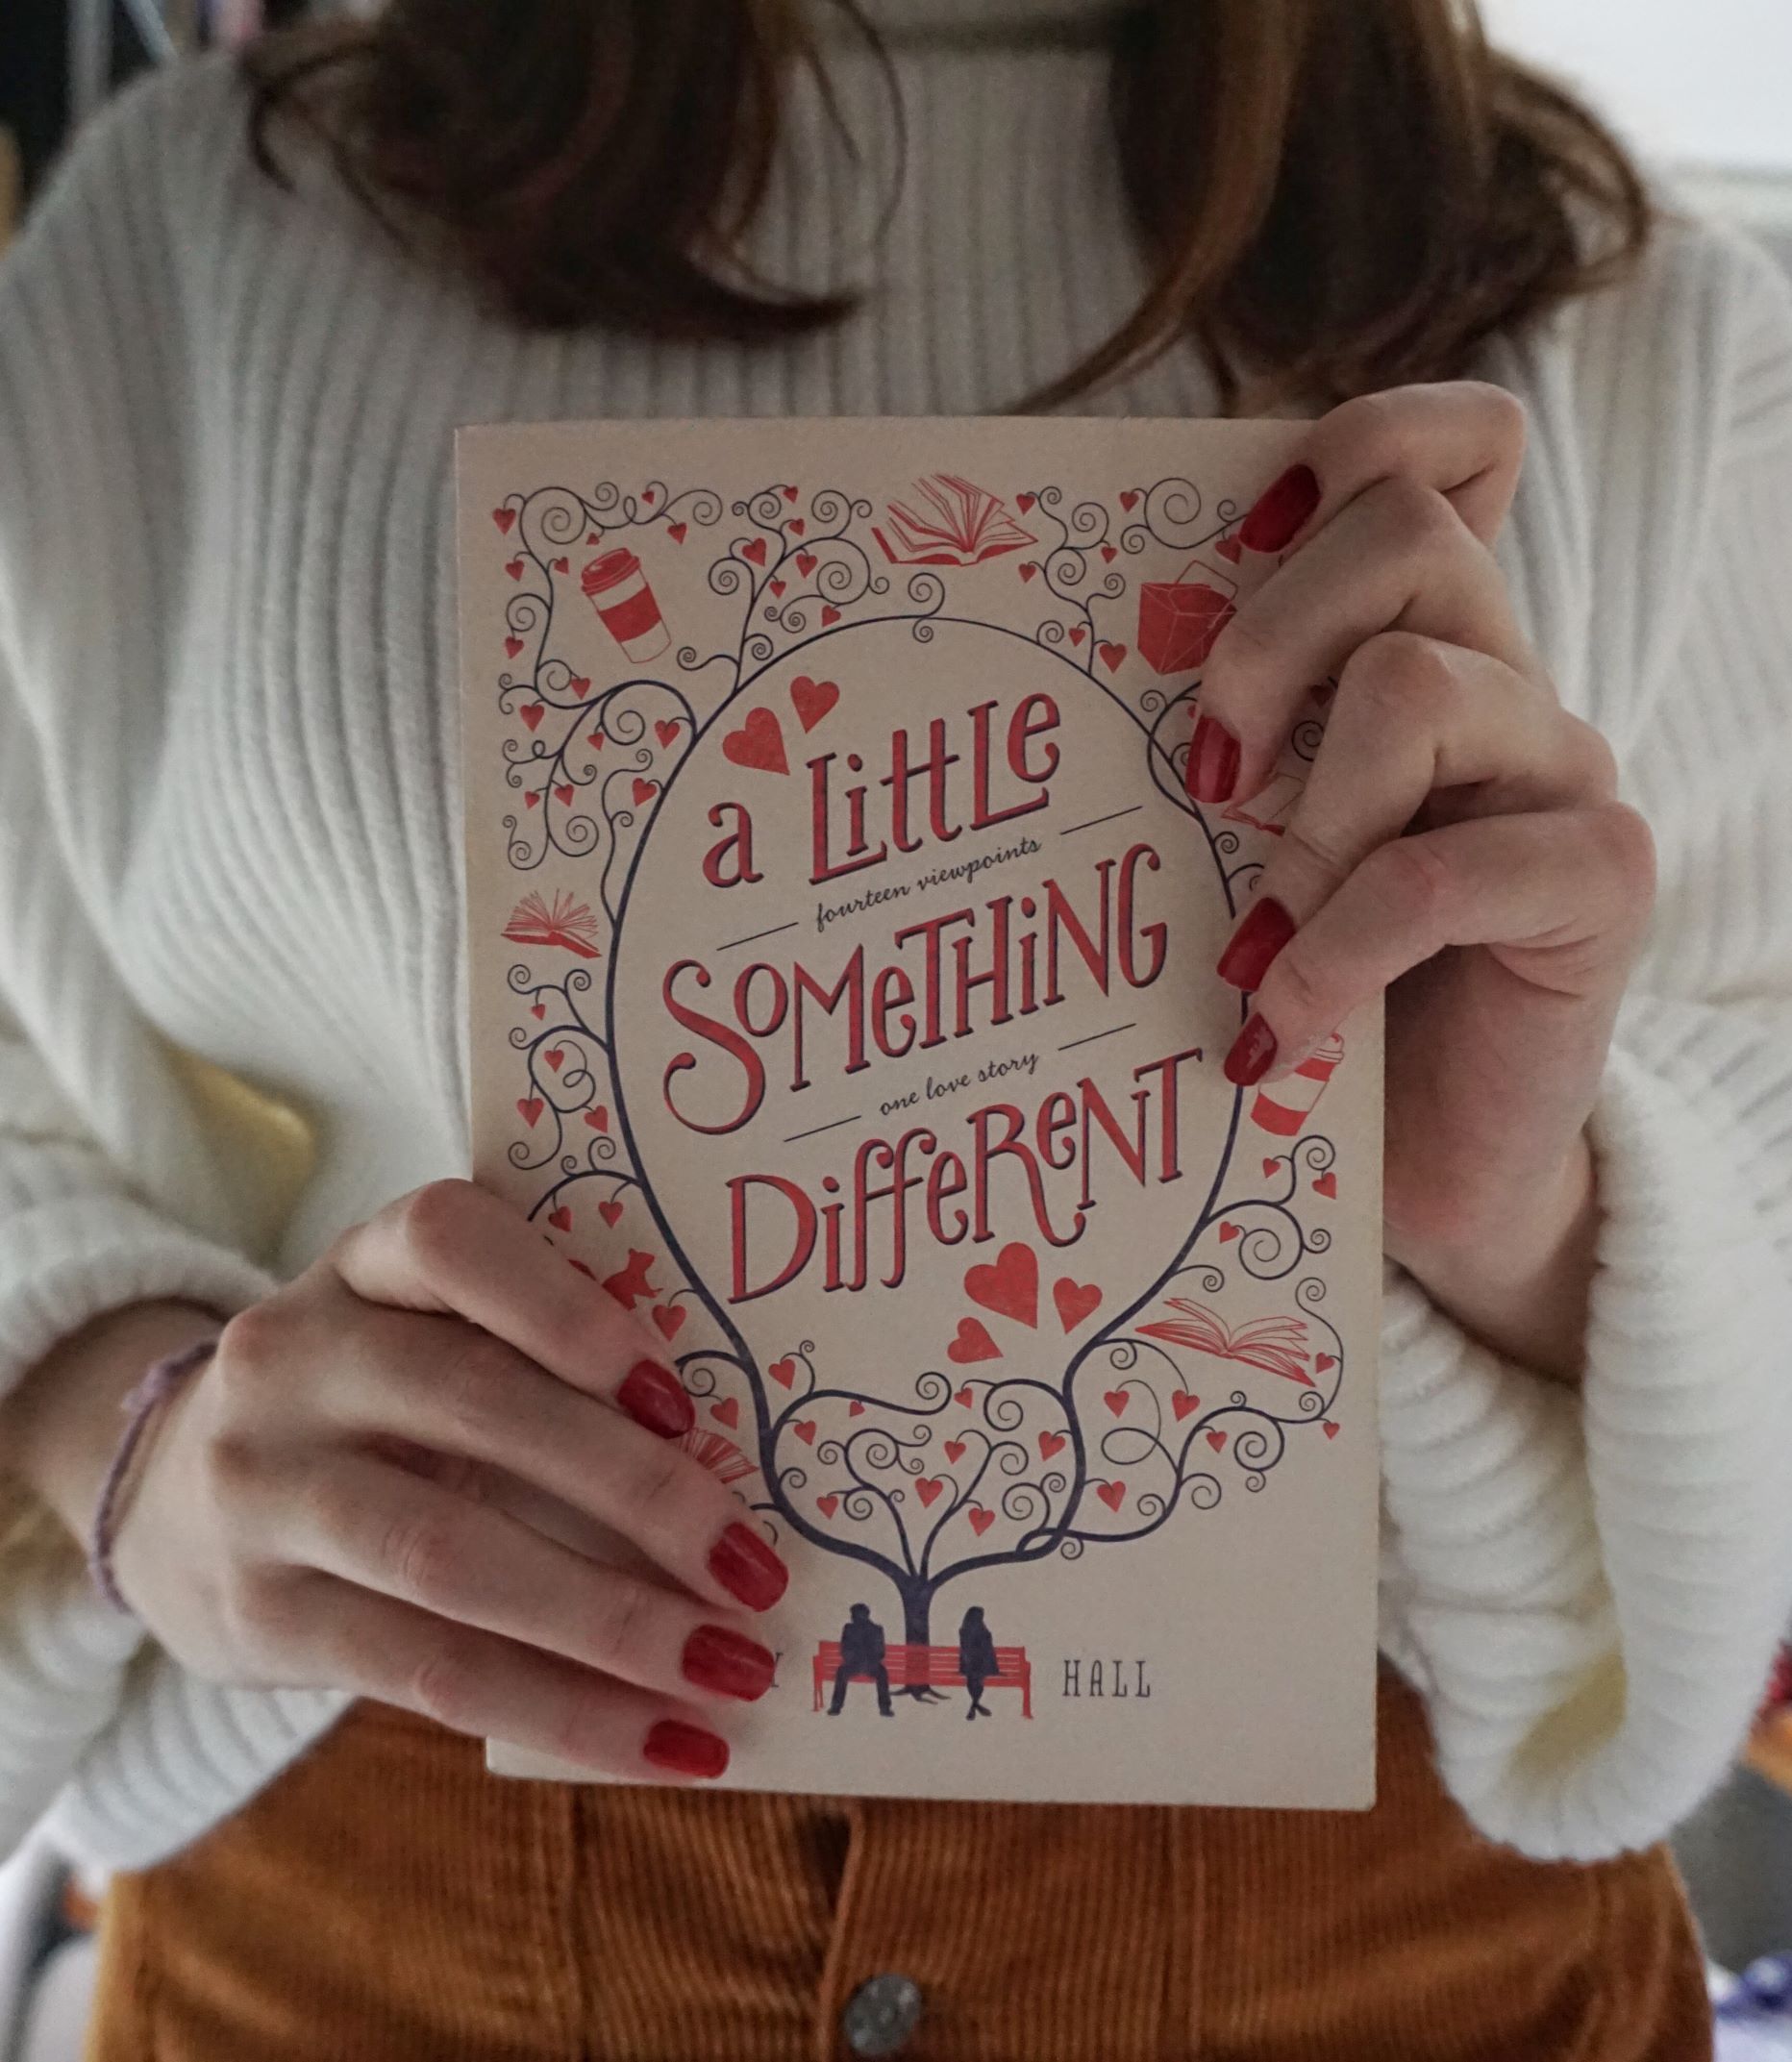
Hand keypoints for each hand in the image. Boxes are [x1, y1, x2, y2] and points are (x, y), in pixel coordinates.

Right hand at [105, 1180, 789, 1781]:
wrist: (170, 1502)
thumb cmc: (376, 1405)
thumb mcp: (423, 1337)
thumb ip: (537, 1357)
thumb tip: (739, 1452)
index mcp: (360, 1266)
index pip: (449, 1242)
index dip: (565, 1308)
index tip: (678, 1391)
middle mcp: (293, 1359)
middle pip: (475, 1406)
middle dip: (636, 1492)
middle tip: (757, 1566)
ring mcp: (263, 1487)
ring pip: (450, 1556)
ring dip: (612, 1622)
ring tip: (730, 1666)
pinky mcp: (262, 1616)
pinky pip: (428, 1672)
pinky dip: (561, 1710)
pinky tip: (661, 1741)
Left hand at [1194, 386, 1655, 1374]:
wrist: (1421, 1161)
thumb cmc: (1308, 988)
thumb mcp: (1242, 844)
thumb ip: (1217, 746)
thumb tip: (1060, 674)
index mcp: (1419, 641)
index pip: (1454, 450)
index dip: (1355, 443)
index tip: (1241, 536)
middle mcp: (1502, 680)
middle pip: (1410, 532)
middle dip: (1266, 639)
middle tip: (1201, 776)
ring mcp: (1561, 772)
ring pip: (1420, 686)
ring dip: (1302, 821)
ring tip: (1246, 940)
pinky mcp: (1597, 883)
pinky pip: (1440, 871)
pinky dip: (1335, 949)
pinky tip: (1280, 1027)